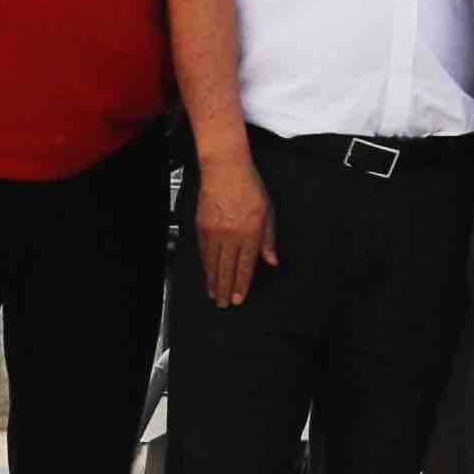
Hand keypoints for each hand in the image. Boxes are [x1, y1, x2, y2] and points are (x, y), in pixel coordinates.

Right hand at [188, 156, 272, 308]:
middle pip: (227, 270)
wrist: (225, 169)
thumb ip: (269, 239)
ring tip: (214, 295)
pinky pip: (204, 253)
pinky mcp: (202, 227)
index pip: (245, 267)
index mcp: (251, 232)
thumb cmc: (249, 186)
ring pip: (213, 264)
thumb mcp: (268, 212)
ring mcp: (215, 232)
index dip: (241, 286)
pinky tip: (207, 274)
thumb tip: (271, 260)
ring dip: (214, 282)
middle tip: (224, 304)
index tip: (239, 298)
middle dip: (225, 290)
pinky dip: (205, 266)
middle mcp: (232, 235)